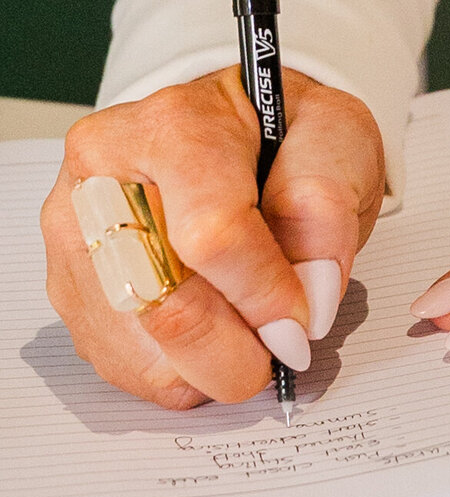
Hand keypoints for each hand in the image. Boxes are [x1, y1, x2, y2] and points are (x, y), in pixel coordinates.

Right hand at [42, 69, 385, 408]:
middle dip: (237, 351)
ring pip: (144, 350)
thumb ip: (326, 207)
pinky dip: (183, 369)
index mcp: (174, 127)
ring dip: (212, 363)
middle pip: (163, 306)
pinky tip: (209, 327)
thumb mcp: (335, 136)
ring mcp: (74, 235)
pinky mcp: (68, 287)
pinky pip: (127, 366)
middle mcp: (103, 176)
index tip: (300, 320)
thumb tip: (307, 294)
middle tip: (278, 343)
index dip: (264, 294)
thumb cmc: (277, 137)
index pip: (209, 235)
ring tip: (243, 320)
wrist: (228, 133)